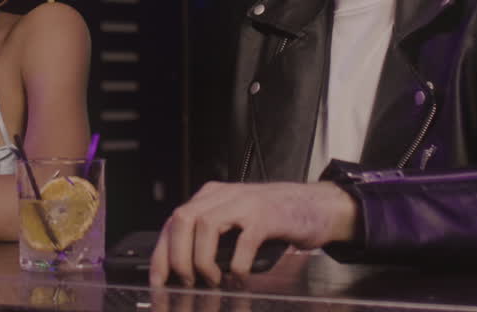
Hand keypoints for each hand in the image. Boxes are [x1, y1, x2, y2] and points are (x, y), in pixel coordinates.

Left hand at [148, 181, 356, 287]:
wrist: (318, 207)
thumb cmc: (276, 219)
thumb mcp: (237, 222)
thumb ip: (213, 237)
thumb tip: (185, 270)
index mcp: (212, 197)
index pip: (173, 222)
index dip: (161, 253)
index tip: (158, 280)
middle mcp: (225, 195)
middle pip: (183, 219)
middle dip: (178, 256)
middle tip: (187, 281)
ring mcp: (246, 203)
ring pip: (206, 225)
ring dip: (202, 259)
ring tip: (213, 279)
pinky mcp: (267, 217)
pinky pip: (243, 241)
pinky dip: (237, 264)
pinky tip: (239, 277)